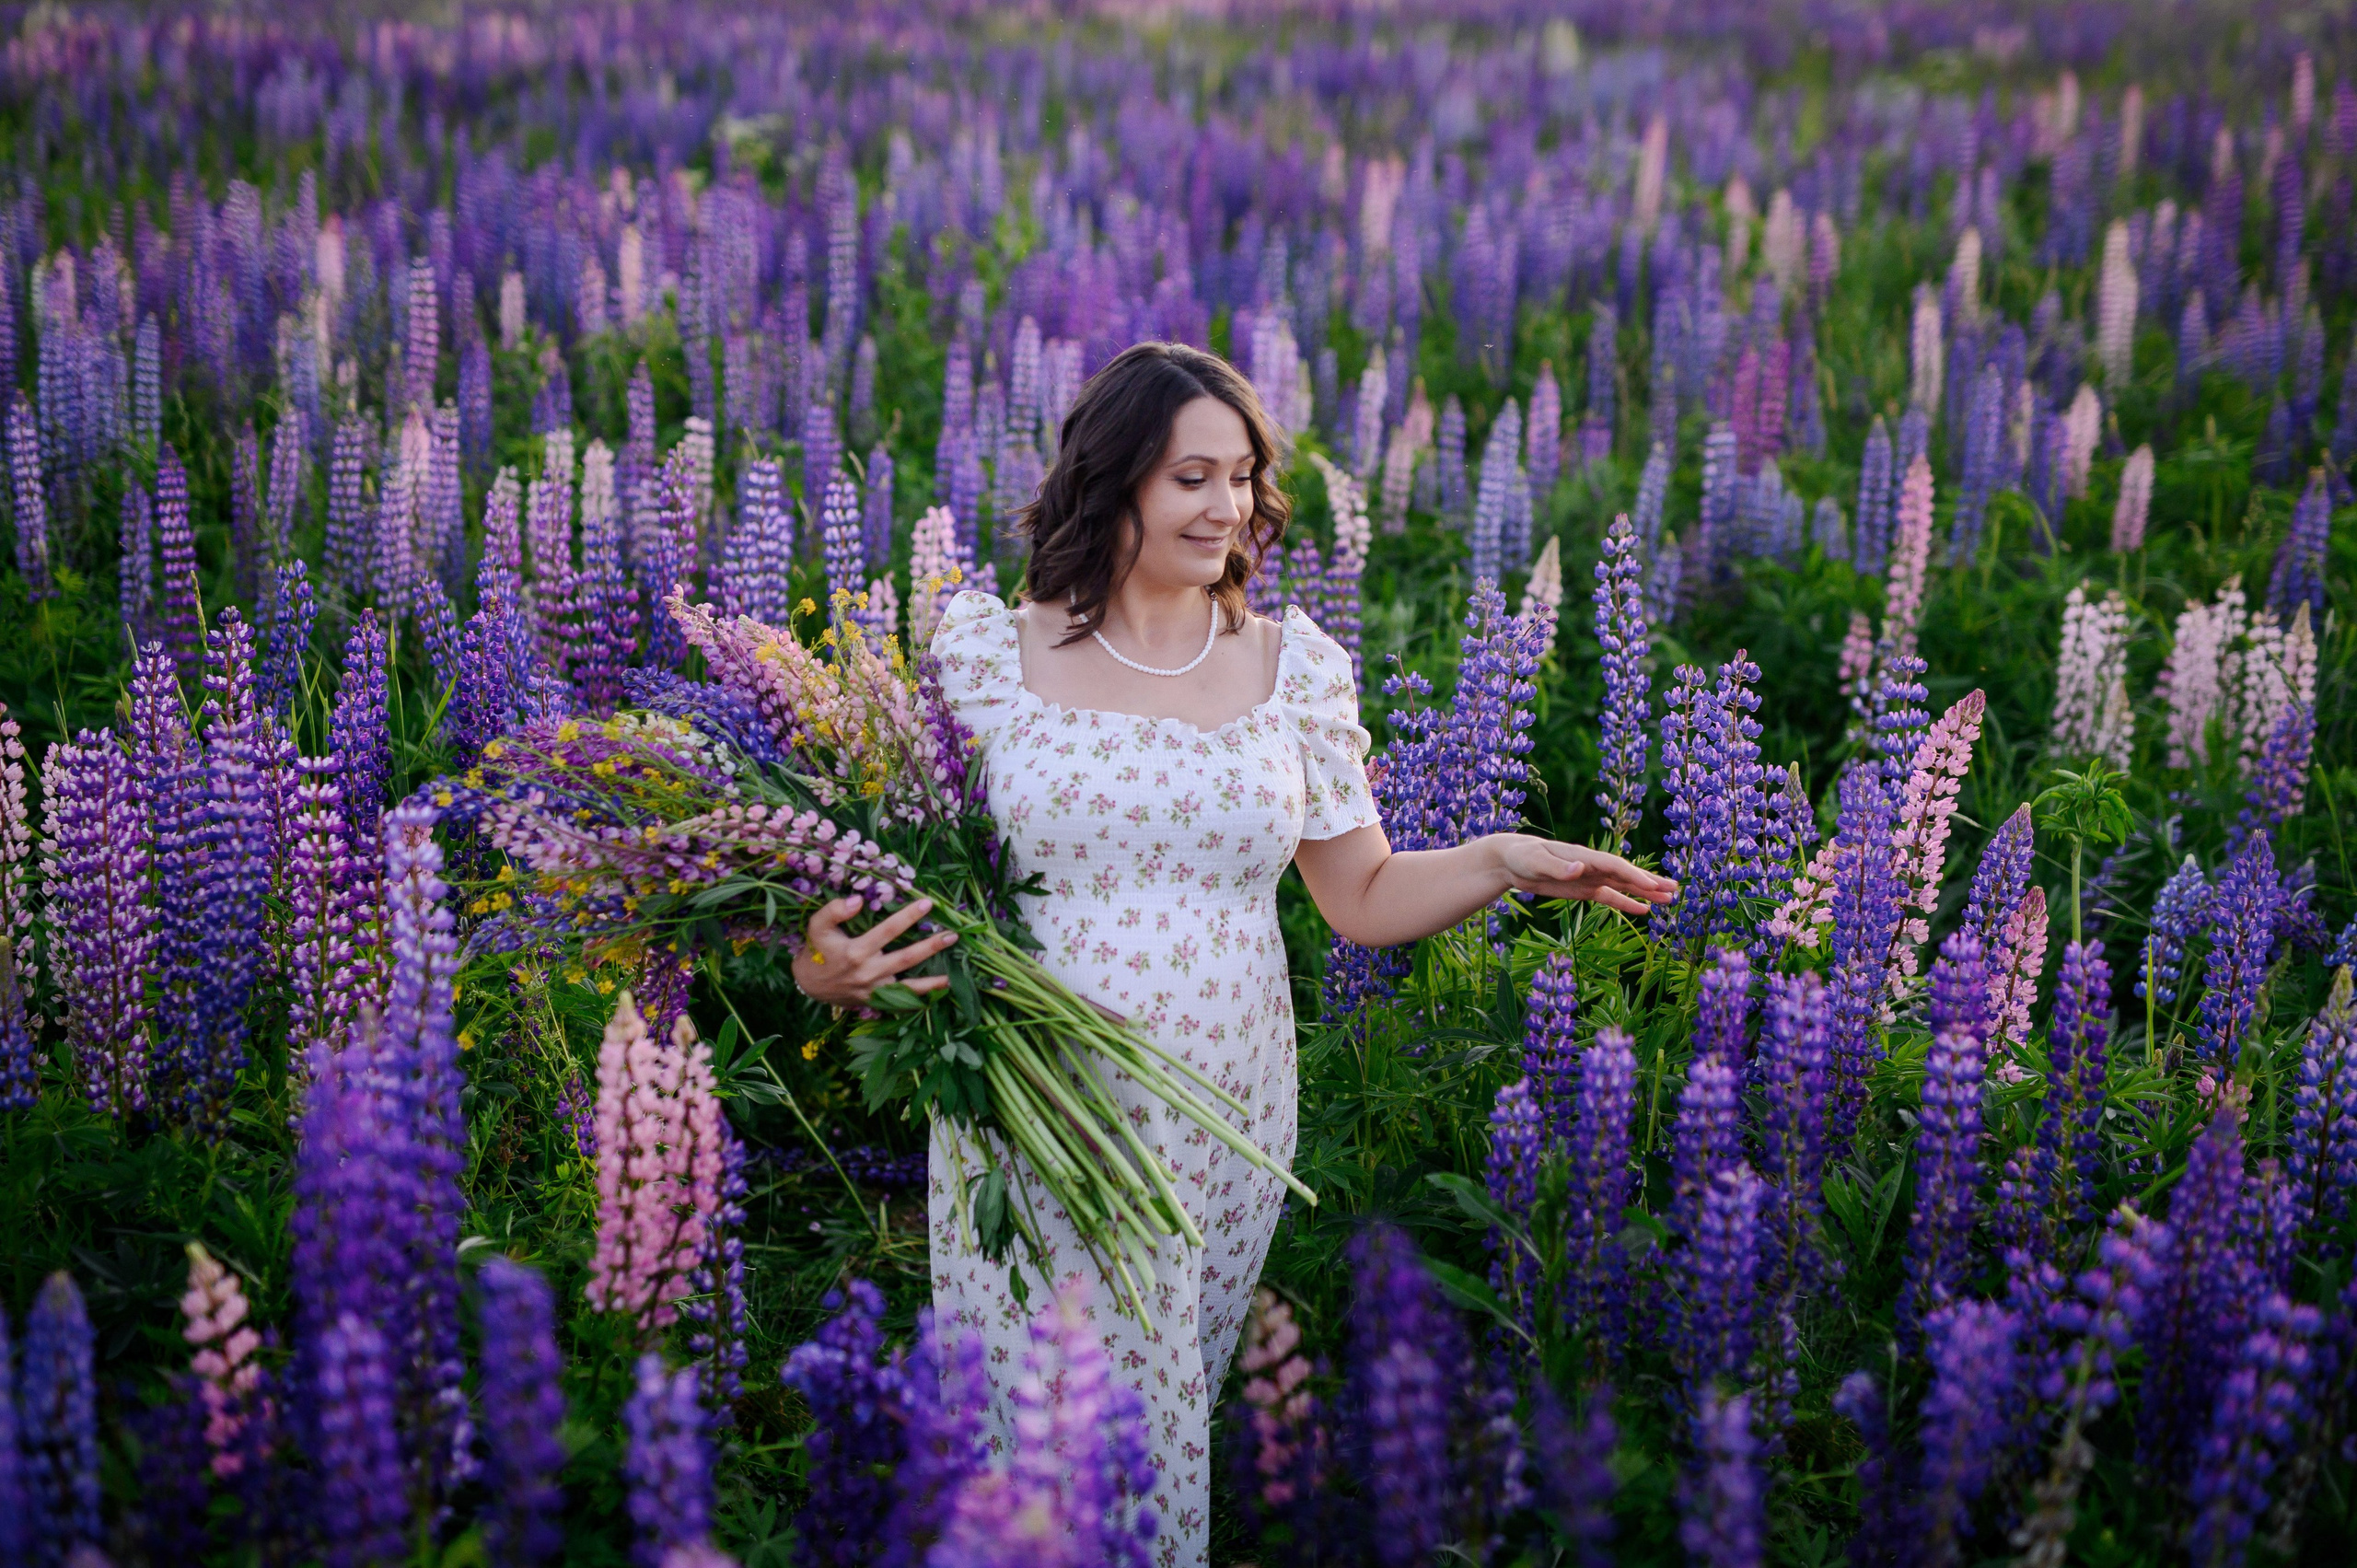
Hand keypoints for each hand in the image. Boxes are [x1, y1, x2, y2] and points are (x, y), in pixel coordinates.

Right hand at [791, 895, 959, 1007]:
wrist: (808, 985)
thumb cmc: (815, 950)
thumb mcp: (817, 926)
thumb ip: (835, 911)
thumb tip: (858, 900)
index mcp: (857, 951)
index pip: (889, 930)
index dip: (909, 916)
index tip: (928, 903)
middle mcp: (869, 972)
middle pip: (906, 958)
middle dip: (931, 946)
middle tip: (952, 935)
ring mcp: (874, 990)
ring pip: (909, 987)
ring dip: (933, 982)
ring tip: (954, 975)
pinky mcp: (875, 1001)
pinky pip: (902, 1002)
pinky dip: (920, 998)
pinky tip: (937, 993)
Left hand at [1492, 836, 1677, 916]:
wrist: (1510, 859)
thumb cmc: (1522, 856)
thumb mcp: (1535, 862)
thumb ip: (1558, 866)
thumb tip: (1580, 868)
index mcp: (1583, 856)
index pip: (1614, 866)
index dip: (1633, 875)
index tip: (1652, 885)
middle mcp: (1591, 865)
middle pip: (1626, 874)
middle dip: (1650, 882)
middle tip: (1676, 889)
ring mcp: (1590, 877)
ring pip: (1624, 886)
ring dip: (1646, 892)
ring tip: (1670, 899)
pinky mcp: (1584, 889)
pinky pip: (1610, 897)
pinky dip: (1627, 903)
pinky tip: (1644, 911)